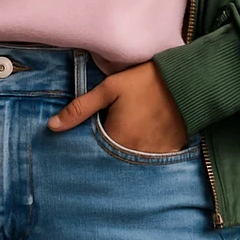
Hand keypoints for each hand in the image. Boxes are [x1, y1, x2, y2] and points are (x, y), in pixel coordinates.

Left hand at [46, 59, 188, 152]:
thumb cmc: (146, 82)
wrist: (187, 82)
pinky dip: (144, 147)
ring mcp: (152, 155)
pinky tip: (144, 131)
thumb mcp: (110, 89)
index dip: (89, 140)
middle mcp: (133, 154)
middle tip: (113, 124)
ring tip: (129, 127)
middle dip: (108, 143)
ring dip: (126, 146)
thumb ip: (80, 108)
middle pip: (112, 155)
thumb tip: (52, 126)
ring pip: (130, 156)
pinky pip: (149, 156)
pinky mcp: (168, 151)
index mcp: (116, 140)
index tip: (93, 127)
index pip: (93, 150)